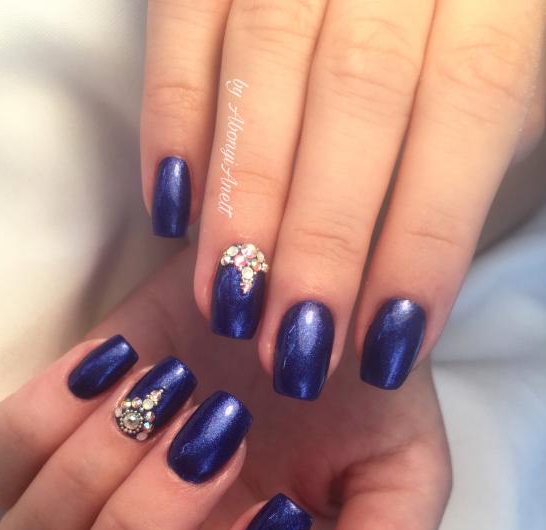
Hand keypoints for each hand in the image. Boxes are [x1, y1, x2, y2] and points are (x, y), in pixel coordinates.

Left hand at [0, 247, 450, 529]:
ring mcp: (79, 506)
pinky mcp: (42, 434)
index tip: (277, 513)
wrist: (304, 293)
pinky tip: (127, 363)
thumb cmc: (354, 393)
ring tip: (176, 386)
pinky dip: (51, 416)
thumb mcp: (402, 476)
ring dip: (97, 473)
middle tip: (219, 435)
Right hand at [141, 0, 544, 395]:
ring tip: (225, 299)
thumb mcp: (512, 90)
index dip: (424, 237)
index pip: (470, 108)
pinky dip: (172, 121)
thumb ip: (465, 166)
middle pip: (359, 91)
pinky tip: (170, 209)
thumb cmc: (461, 37)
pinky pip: (184, 20)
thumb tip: (394, 301)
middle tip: (289, 343)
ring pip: (264, 58)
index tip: (383, 344)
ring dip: (238, 196)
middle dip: (320, 236)